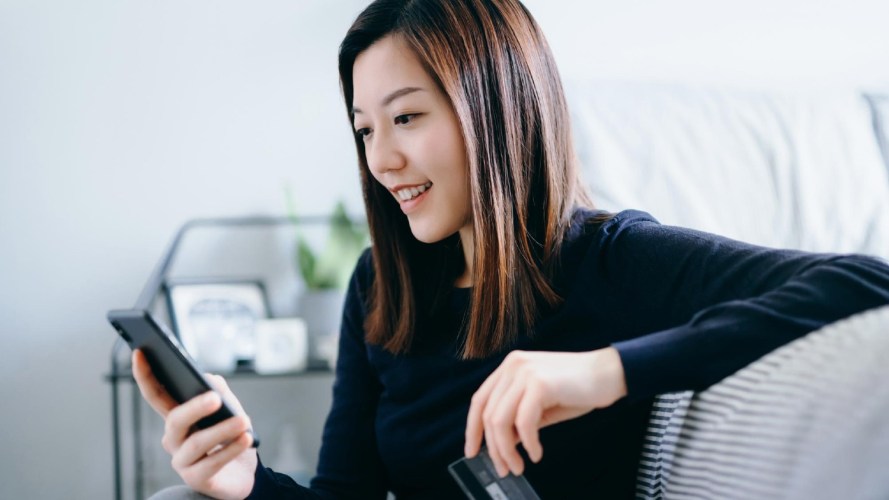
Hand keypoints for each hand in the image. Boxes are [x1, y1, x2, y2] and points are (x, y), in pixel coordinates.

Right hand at [132, 349, 256, 499]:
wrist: (244, 473)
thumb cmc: (231, 438)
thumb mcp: (227, 410)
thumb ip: (217, 391)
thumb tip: (209, 380)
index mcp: (177, 418)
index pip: (156, 395)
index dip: (145, 375)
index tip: (140, 352)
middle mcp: (173, 439)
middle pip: (175, 420)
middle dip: (195, 407)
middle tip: (215, 397)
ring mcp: (182, 461)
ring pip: (197, 443)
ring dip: (222, 430)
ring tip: (244, 421)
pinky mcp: (197, 478)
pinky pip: (213, 463)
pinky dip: (231, 449)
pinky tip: (246, 439)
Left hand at [464, 347, 627, 477]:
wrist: (611, 373)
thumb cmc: (579, 389)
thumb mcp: (542, 405)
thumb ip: (519, 419)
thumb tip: (502, 443)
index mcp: (510, 367)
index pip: (480, 401)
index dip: (472, 429)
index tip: (472, 452)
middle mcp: (513, 365)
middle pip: (488, 414)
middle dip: (493, 448)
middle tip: (505, 468)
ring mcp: (525, 372)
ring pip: (501, 420)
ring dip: (507, 450)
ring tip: (519, 466)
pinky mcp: (539, 383)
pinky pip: (523, 423)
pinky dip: (528, 444)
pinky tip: (537, 453)